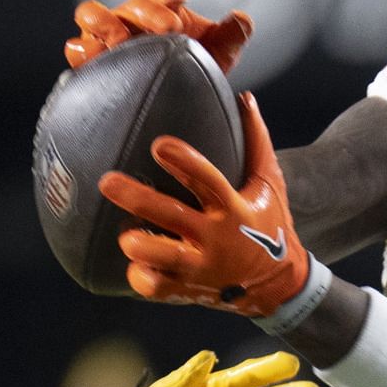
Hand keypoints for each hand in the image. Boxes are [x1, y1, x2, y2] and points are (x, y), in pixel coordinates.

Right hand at [64, 0, 253, 73]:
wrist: (169, 108)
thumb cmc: (191, 74)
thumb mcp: (217, 58)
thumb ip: (231, 37)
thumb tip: (243, 19)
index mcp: (159, 11)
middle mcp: (130, 19)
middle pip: (130, 4)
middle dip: (147, 12)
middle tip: (168, 29)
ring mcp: (106, 39)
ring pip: (90, 14)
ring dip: (105, 22)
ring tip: (121, 39)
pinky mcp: (89, 63)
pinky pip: (75, 49)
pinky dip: (80, 49)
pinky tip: (93, 58)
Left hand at [99, 93, 307, 316]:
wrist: (279, 286)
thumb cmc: (270, 224)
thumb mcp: (270, 184)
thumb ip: (257, 141)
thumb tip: (245, 97)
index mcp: (233, 208)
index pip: (208, 181)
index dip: (184, 162)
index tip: (158, 144)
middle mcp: (216, 238)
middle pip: (172, 216)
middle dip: (139, 199)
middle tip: (107, 181)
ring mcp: (201, 267)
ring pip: (164, 258)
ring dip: (140, 246)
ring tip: (124, 235)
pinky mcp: (190, 289)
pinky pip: (159, 287)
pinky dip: (143, 278)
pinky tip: (132, 265)